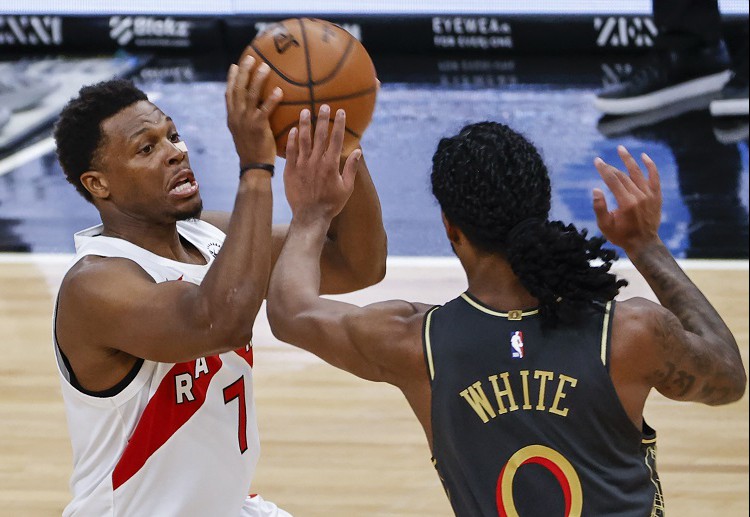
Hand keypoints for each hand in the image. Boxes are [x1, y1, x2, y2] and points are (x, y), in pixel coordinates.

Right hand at [225, 56, 282, 166]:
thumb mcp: (246, 134)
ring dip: (258, 79)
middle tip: (251, 58)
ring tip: (266, 67)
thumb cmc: (254, 151)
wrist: (254, 167)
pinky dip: (271, 99)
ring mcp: (246, 120)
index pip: (229, 93)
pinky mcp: (258, 127)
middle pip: (237, 88)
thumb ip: (248, 120)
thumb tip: (258, 110)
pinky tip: (279, 91)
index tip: (235, 65)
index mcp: (232, 117)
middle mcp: (236, 116)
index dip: (231, 78)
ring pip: (250, 94)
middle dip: (243, 71)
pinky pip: (265, 109)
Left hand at [283, 105, 360, 222]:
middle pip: (320, 135)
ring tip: (304, 111)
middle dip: (322, 119)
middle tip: (323, 106)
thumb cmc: (331, 204)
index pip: (336, 139)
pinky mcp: (290, 171)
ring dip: (304, 124)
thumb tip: (357, 151)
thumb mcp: (346, 188)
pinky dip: (292, 140)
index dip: (338, 124)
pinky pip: (290, 151)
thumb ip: (350, 168)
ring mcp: (302, 165)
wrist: (310, 216)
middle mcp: (316, 162)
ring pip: (303, 140)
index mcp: (331, 165)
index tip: (340, 111)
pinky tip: (293, 130)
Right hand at [593, 145, 662, 255]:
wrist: (644, 243)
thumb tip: (596, 189)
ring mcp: (649, 195)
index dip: (604, 169)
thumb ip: (599, 207)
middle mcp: (639, 196)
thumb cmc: (621, 235)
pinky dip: (650, 166)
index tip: (597, 161)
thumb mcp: (605, 225)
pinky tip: (644, 157)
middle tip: (602, 162)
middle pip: (623, 176)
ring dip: (629, 160)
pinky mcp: (656, 196)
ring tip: (621, 149)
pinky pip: (654, 177)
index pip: (613, 180)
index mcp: (626, 203)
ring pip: (638, 173)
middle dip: (611, 167)